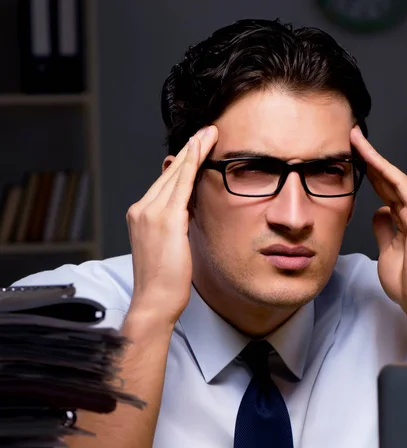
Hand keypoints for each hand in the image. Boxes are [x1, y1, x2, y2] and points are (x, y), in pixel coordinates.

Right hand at [126, 125, 217, 323]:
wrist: (155, 300)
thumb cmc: (163, 280)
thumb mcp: (167, 247)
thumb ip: (174, 224)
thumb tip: (188, 210)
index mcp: (140, 215)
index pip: (164, 182)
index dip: (181, 163)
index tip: (195, 146)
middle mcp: (142, 209)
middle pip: (169, 173)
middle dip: (189, 150)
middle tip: (206, 131)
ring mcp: (151, 213)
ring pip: (175, 174)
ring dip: (193, 151)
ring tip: (209, 134)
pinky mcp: (165, 219)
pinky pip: (181, 185)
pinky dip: (192, 165)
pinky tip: (201, 149)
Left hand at [350, 126, 406, 316]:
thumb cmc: (406, 280)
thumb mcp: (387, 250)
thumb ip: (384, 229)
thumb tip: (378, 212)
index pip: (385, 188)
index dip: (369, 170)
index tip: (350, 155)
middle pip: (389, 178)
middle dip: (368, 156)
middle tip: (350, 134)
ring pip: (394, 177)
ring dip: (374, 156)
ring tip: (355, 138)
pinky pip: (401, 187)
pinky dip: (385, 170)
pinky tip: (370, 156)